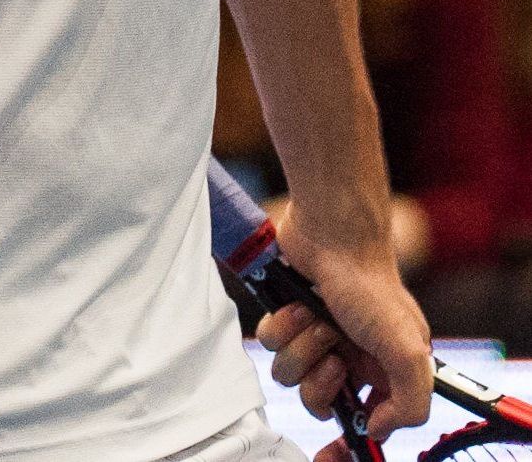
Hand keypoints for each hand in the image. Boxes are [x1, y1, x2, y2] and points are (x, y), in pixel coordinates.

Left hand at [255, 211, 433, 457]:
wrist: (331, 236)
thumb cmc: (371, 289)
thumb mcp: (407, 351)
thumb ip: (409, 402)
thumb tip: (378, 429)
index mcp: (382, 371)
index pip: (365, 419)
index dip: (352, 431)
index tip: (339, 442)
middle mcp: (348, 357)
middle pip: (317, 401)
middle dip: (320, 381)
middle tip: (333, 353)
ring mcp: (314, 337)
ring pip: (289, 374)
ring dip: (301, 348)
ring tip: (317, 321)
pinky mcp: (285, 317)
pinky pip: (267, 343)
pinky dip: (280, 326)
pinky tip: (296, 306)